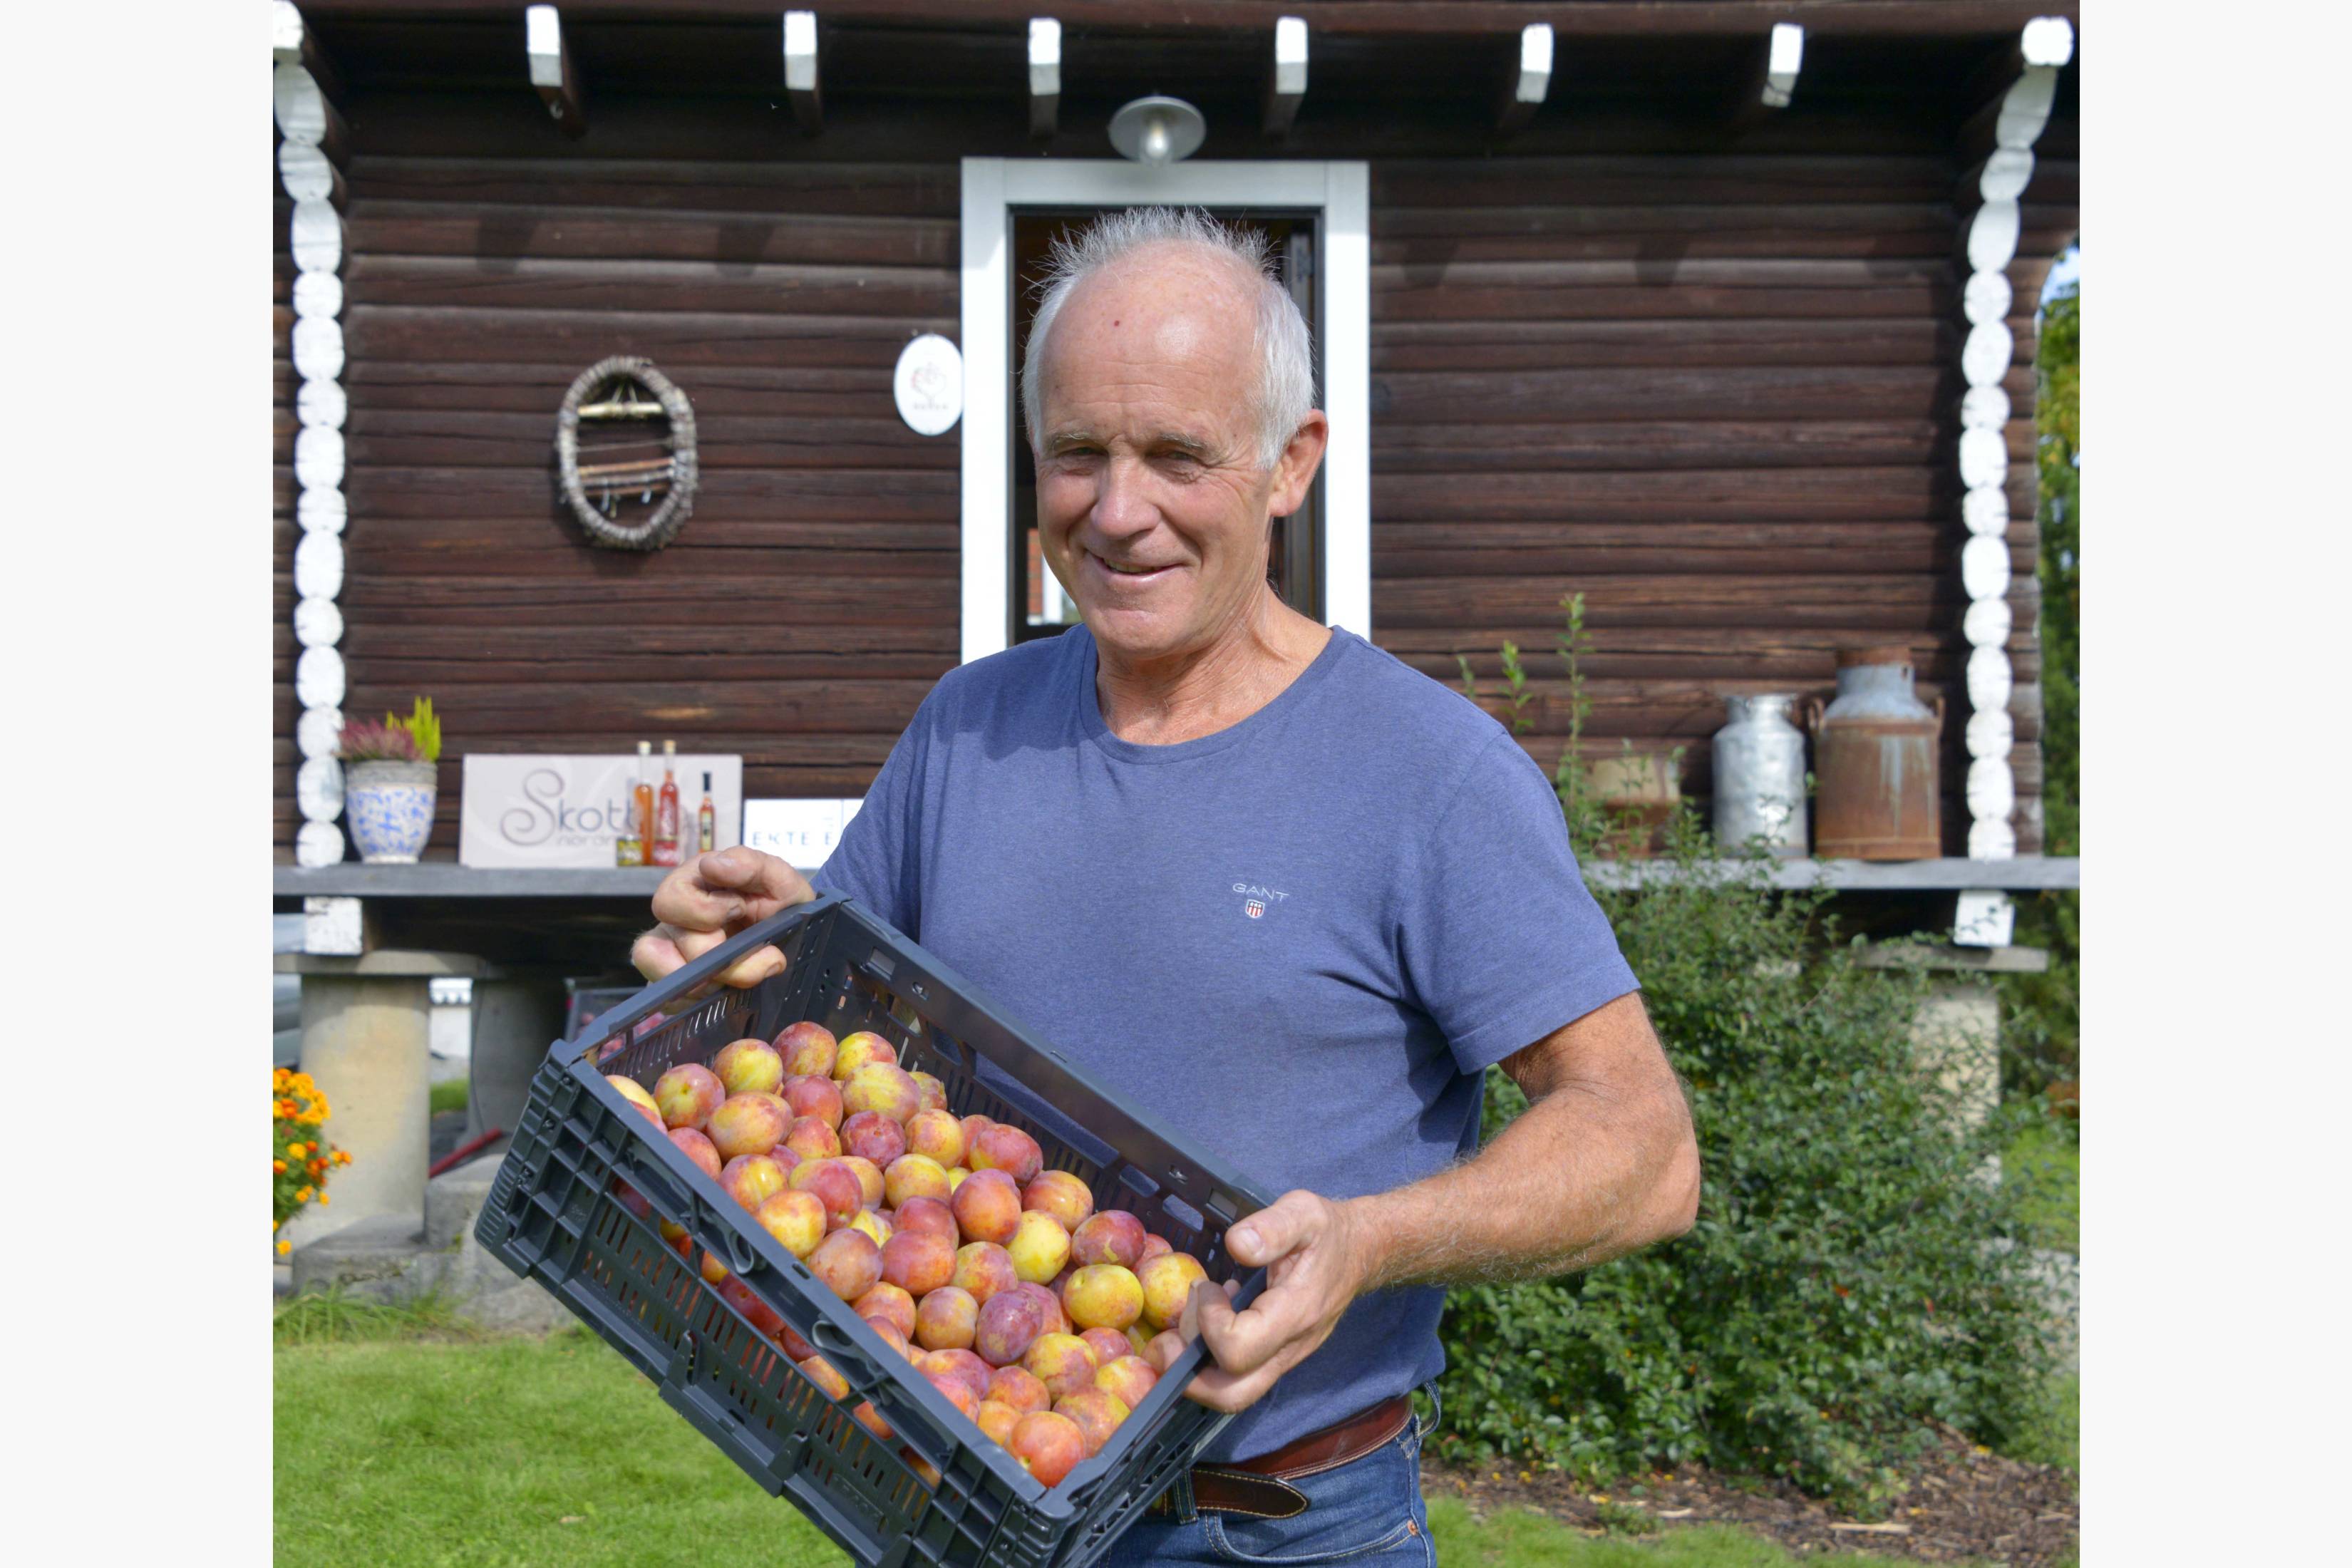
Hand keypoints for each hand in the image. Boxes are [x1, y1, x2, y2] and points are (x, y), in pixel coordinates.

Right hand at [630, 848, 815, 994]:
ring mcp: (672, 954)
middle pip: (660, 946)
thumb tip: (712, 864)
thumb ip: (750, 865)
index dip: (703, 911)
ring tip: (740, 979)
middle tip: (759, 956)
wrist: (799, 937)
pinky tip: (728, 992)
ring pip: (659, 975)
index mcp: (692, 886)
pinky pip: (669, 1000)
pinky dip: (699, 1001)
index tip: (739, 909)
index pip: (668, 901)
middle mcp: (675, 921)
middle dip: (711, 956)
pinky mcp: (678, 985)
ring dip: (703, 983)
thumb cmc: (782, 902)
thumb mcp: (780, 878)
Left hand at [1159, 1190, 1376, 1414]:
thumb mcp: (1303, 1213)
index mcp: (1295, 1315)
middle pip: (1232, 1396)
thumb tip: (1236, 1244)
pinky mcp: (1276, 1357)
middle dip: (1187, 1375)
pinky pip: (1238, 1376)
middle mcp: (1289, 1348)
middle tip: (1169, 1338)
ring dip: (1195, 1366)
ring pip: (1232, 1394)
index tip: (1208, 1286)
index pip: (1239, 1349)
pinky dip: (1210, 1357)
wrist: (1361, 1253)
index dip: (1209, 1322)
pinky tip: (1213, 1315)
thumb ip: (1272, 1227)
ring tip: (1195, 1314)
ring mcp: (1283, 1359)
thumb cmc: (1328, 1232)